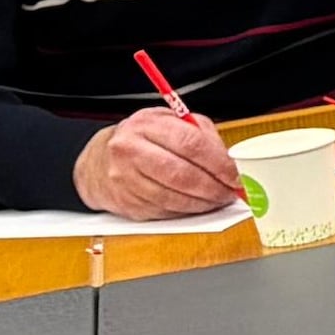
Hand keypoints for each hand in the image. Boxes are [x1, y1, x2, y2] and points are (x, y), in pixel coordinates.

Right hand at [75, 103, 243, 219]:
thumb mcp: (170, 122)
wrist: (98, 160)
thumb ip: (201, 135)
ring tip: (218, 199)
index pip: (191, 144)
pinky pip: (163, 211)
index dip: (220, 163)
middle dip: (214, 187)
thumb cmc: (142, 139)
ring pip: (173, 198)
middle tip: (231, 192)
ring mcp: (123, 179)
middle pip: (182, 175)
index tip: (236, 174)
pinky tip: (195, 205)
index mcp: (146, 125)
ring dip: (203, 203)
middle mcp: (130, 150)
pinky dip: (185, 211)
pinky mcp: (124, 202)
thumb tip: (230, 160)